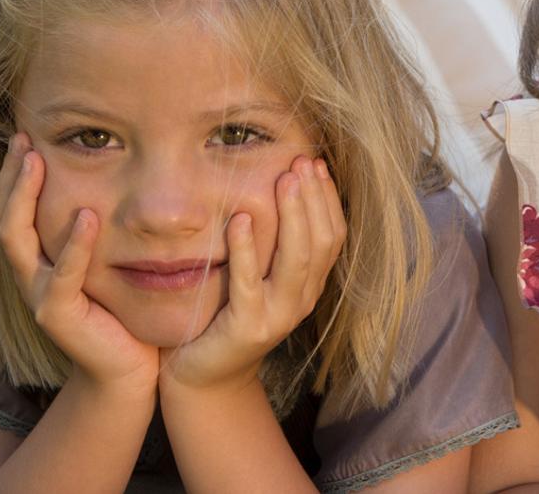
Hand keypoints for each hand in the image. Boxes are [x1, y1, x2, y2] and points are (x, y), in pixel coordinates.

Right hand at [0, 133, 159, 392]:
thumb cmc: (124, 307)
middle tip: (24, 139)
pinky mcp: (57, 314)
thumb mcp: (110, 258)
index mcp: (39, 258)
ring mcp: (39, 294)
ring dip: (26, 198)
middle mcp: (31, 273)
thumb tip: (119, 175)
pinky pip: (60, 276)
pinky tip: (87, 216)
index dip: (16, 173)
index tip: (28, 135)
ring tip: (37, 163)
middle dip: (13, 176)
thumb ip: (103, 223)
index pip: (13, 208)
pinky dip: (73, 245)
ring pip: (18, 240)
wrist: (129, 366)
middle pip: (5, 216)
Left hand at [158, 156, 346, 394]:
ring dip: (293, 214)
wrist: (205, 377)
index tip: (316, 163)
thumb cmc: (227, 316)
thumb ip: (274, 245)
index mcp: (310, 285)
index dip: (328, 198)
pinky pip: (250, 283)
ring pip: (297, 259)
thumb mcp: (259, 277)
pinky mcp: (249, 327)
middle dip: (313, 197)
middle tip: (301, 161)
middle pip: (321, 241)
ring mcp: (279, 315)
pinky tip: (239, 219)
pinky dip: (246, 248)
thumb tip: (282, 187)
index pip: (333, 235)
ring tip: (283, 179)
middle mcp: (303, 299)